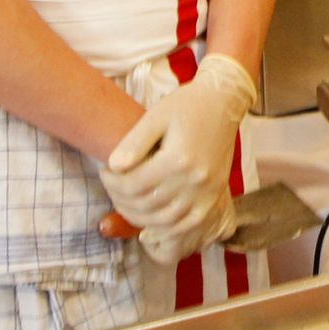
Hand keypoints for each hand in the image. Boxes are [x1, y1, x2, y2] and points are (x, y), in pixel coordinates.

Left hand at [100, 53, 256, 261]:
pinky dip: (165, 227)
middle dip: (120, 199)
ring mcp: (207, 191)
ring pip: (164, 221)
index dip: (111, 182)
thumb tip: (113, 166)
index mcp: (178, 159)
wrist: (224, 102)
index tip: (104, 171)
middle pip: (146, 205)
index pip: (132, 185)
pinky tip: (150, 216)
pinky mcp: (215, 196)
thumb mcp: (156, 116)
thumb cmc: (187, 105)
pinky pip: (186, 224)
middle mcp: (195, 180)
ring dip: (138, 216)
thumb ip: (134, 142)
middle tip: (112, 185)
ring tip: (126, 200)